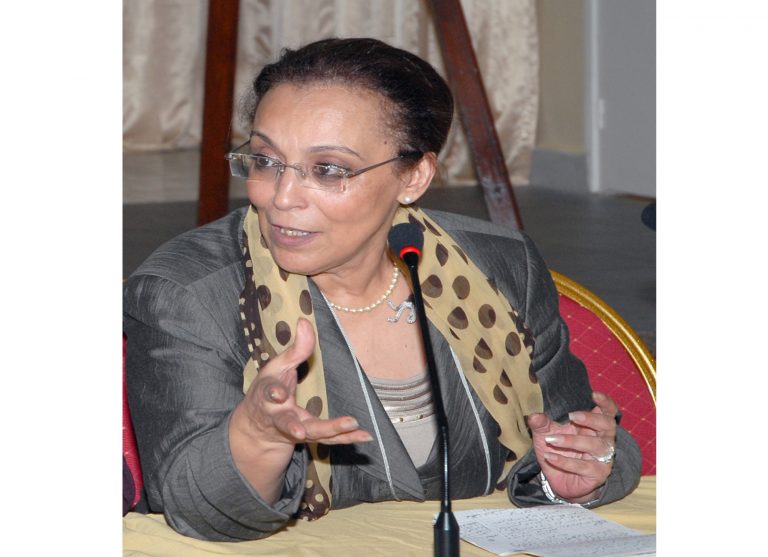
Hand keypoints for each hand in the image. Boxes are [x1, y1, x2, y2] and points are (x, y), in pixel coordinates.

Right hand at [237, 318, 371, 447]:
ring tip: (353, 425)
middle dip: (296, 426)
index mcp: (268, 396)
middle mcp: (279, 417)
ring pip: (312, 433)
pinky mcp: (310, 437)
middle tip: (304, 430)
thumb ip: (295, 348)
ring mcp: (295, 430)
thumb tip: (305, 321)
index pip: (269, 393)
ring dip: (332, 431)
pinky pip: (329, 439)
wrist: (258, 426)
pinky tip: (366, 436)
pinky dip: (347, 438)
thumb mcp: (277, 367)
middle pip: (288, 422)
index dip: (273, 393)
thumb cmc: (269, 388)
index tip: (278, 394)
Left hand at [528, 391, 618, 502]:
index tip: (594, 394)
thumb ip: (541, 424)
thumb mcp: (546, 434)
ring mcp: (603, 458)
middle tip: (571, 416)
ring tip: (551, 440)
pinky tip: (550, 457)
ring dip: (573, 441)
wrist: (558, 480)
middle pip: (608, 425)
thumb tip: (534, 416)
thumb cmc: (557, 451)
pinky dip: (565, 462)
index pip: (608, 411)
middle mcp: (603, 440)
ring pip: (596, 446)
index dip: (606, 402)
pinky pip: (585, 467)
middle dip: (591, 419)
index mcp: (594, 426)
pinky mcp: (598, 474)